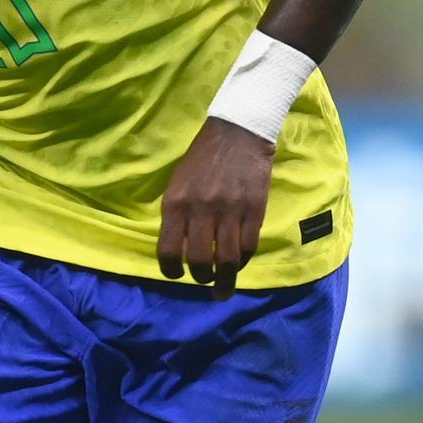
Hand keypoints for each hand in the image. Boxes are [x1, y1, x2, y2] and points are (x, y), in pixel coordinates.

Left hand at [157, 118, 273, 298]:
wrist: (238, 132)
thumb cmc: (202, 159)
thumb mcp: (178, 184)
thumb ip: (177, 216)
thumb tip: (180, 251)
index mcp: (176, 203)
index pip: (168, 250)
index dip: (171, 271)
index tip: (176, 275)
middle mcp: (201, 210)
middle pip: (201, 262)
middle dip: (201, 279)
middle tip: (205, 281)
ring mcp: (230, 211)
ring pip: (228, 260)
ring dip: (225, 280)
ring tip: (223, 289)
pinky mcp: (254, 210)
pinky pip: (248, 247)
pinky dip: (243, 261)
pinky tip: (239, 265)